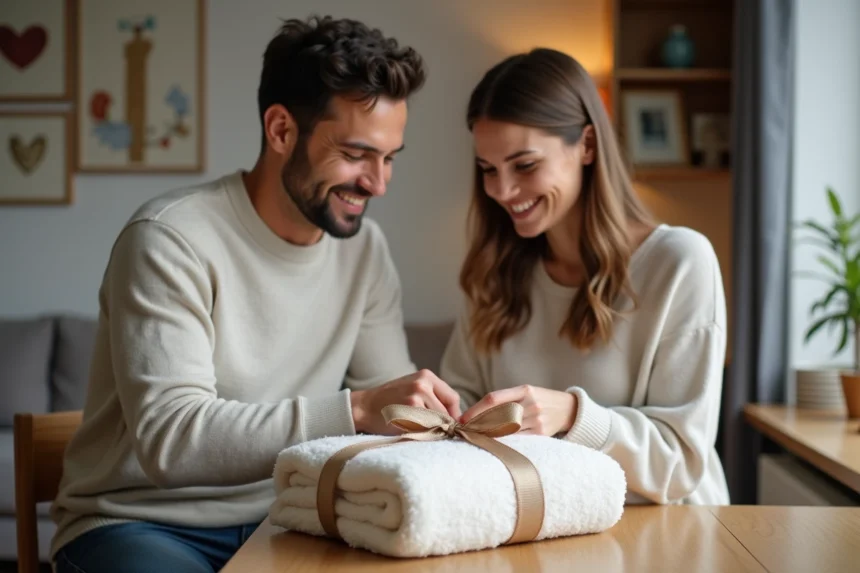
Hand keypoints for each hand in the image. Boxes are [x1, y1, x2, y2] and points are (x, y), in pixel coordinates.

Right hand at [350, 370, 461, 434]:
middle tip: (431, 431)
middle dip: (442, 424)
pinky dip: (423, 434)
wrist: (363, 407)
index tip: (447, 425)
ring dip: (432, 430)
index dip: (453, 414)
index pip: (453, 398)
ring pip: (438, 421)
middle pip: (447, 411)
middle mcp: (423, 383)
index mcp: (426, 376)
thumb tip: (456, 419)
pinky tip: (409, 430)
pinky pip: (426, 428)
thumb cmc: (389, 401)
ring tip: (416, 429)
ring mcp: (416, 396)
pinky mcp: (409, 411)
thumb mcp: (412, 388)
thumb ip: (432, 397)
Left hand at [460, 385, 577, 436]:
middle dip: (479, 425)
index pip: (494, 399)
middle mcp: (531, 403)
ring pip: (505, 430)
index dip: (475, 410)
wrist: (568, 409)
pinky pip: (517, 440)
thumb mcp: (526, 392)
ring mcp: (537, 420)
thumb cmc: (540, 399)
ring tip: (475, 438)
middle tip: (464, 431)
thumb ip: (506, 399)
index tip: (462, 419)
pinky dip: (504, 442)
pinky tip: (494, 444)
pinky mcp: (541, 434)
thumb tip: (476, 413)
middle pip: (497, 417)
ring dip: (488, 436)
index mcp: (525, 389)